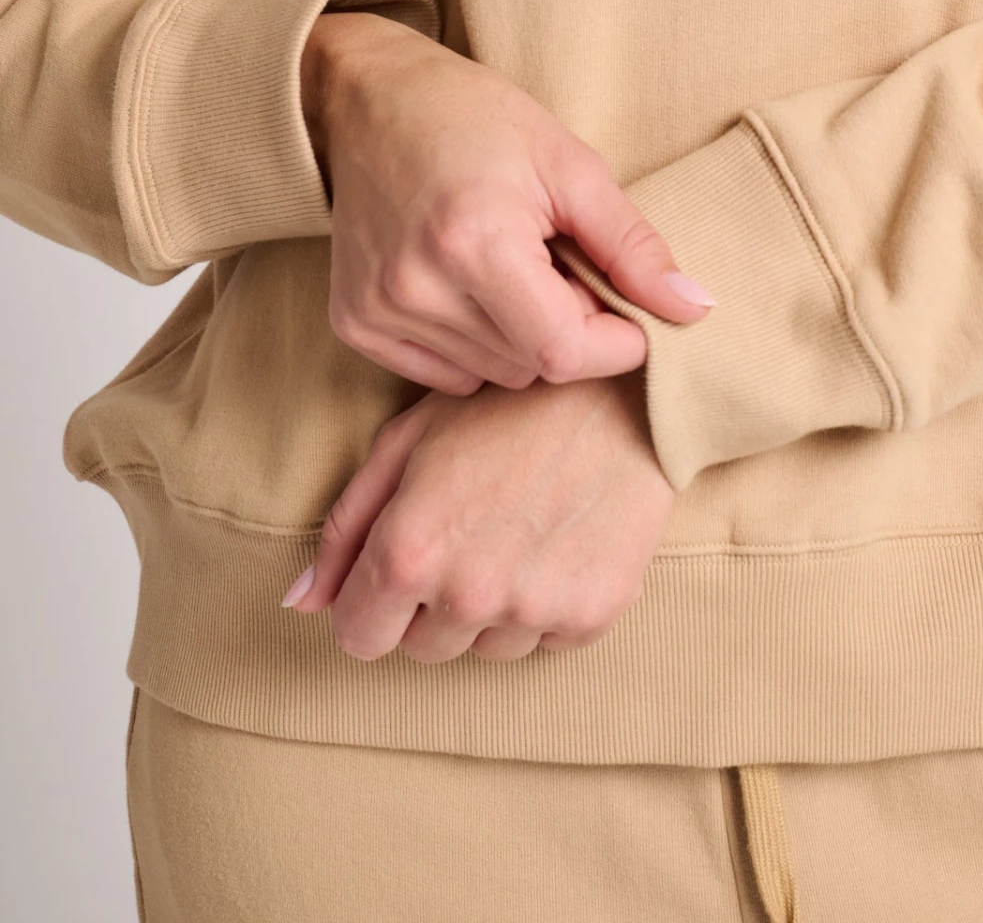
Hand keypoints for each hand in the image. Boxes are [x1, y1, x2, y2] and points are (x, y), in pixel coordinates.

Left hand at [281, 377, 673, 662]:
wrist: (626, 389)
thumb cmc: (508, 402)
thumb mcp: (409, 441)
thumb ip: (346, 526)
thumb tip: (300, 602)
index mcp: (409, 551)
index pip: (358, 638)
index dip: (371, 603)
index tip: (402, 568)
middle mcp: (467, 594)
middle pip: (423, 649)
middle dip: (433, 603)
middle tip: (474, 529)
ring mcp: (533, 611)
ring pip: (487, 648)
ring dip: (495, 607)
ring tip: (523, 528)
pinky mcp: (592, 616)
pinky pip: (548, 641)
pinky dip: (552, 603)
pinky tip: (562, 539)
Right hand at [301, 12, 712, 396]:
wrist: (371, 99)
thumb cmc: (477, 119)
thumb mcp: (570, 165)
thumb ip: (632, 245)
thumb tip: (697, 309)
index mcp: (475, 240)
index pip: (563, 351)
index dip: (613, 342)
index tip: (628, 313)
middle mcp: (417, 285)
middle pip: (531, 365)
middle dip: (566, 326)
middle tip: (555, 261)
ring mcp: (378, 309)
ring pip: (492, 374)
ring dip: (519, 335)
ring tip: (508, 264)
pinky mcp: (354, 323)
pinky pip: (443, 375)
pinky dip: (472, 343)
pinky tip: (466, 284)